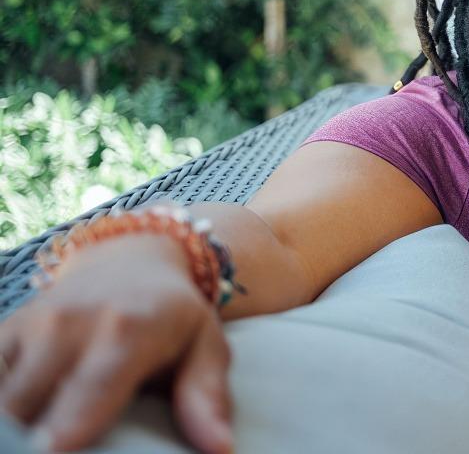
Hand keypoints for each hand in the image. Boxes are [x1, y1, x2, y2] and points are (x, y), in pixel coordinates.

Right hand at [0, 234, 233, 452]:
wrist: (129, 261)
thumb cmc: (172, 317)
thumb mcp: (205, 346)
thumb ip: (206, 396)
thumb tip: (220, 448)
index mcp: (127, 328)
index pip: (92, 384)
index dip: (70, 426)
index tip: (56, 450)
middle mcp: (68, 323)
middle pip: (28, 403)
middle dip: (32, 439)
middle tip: (57, 450)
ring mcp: (28, 326)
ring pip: (3, 400)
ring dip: (15, 426)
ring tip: (42, 436)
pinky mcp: (3, 334)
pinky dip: (5, 408)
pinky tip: (25, 420)